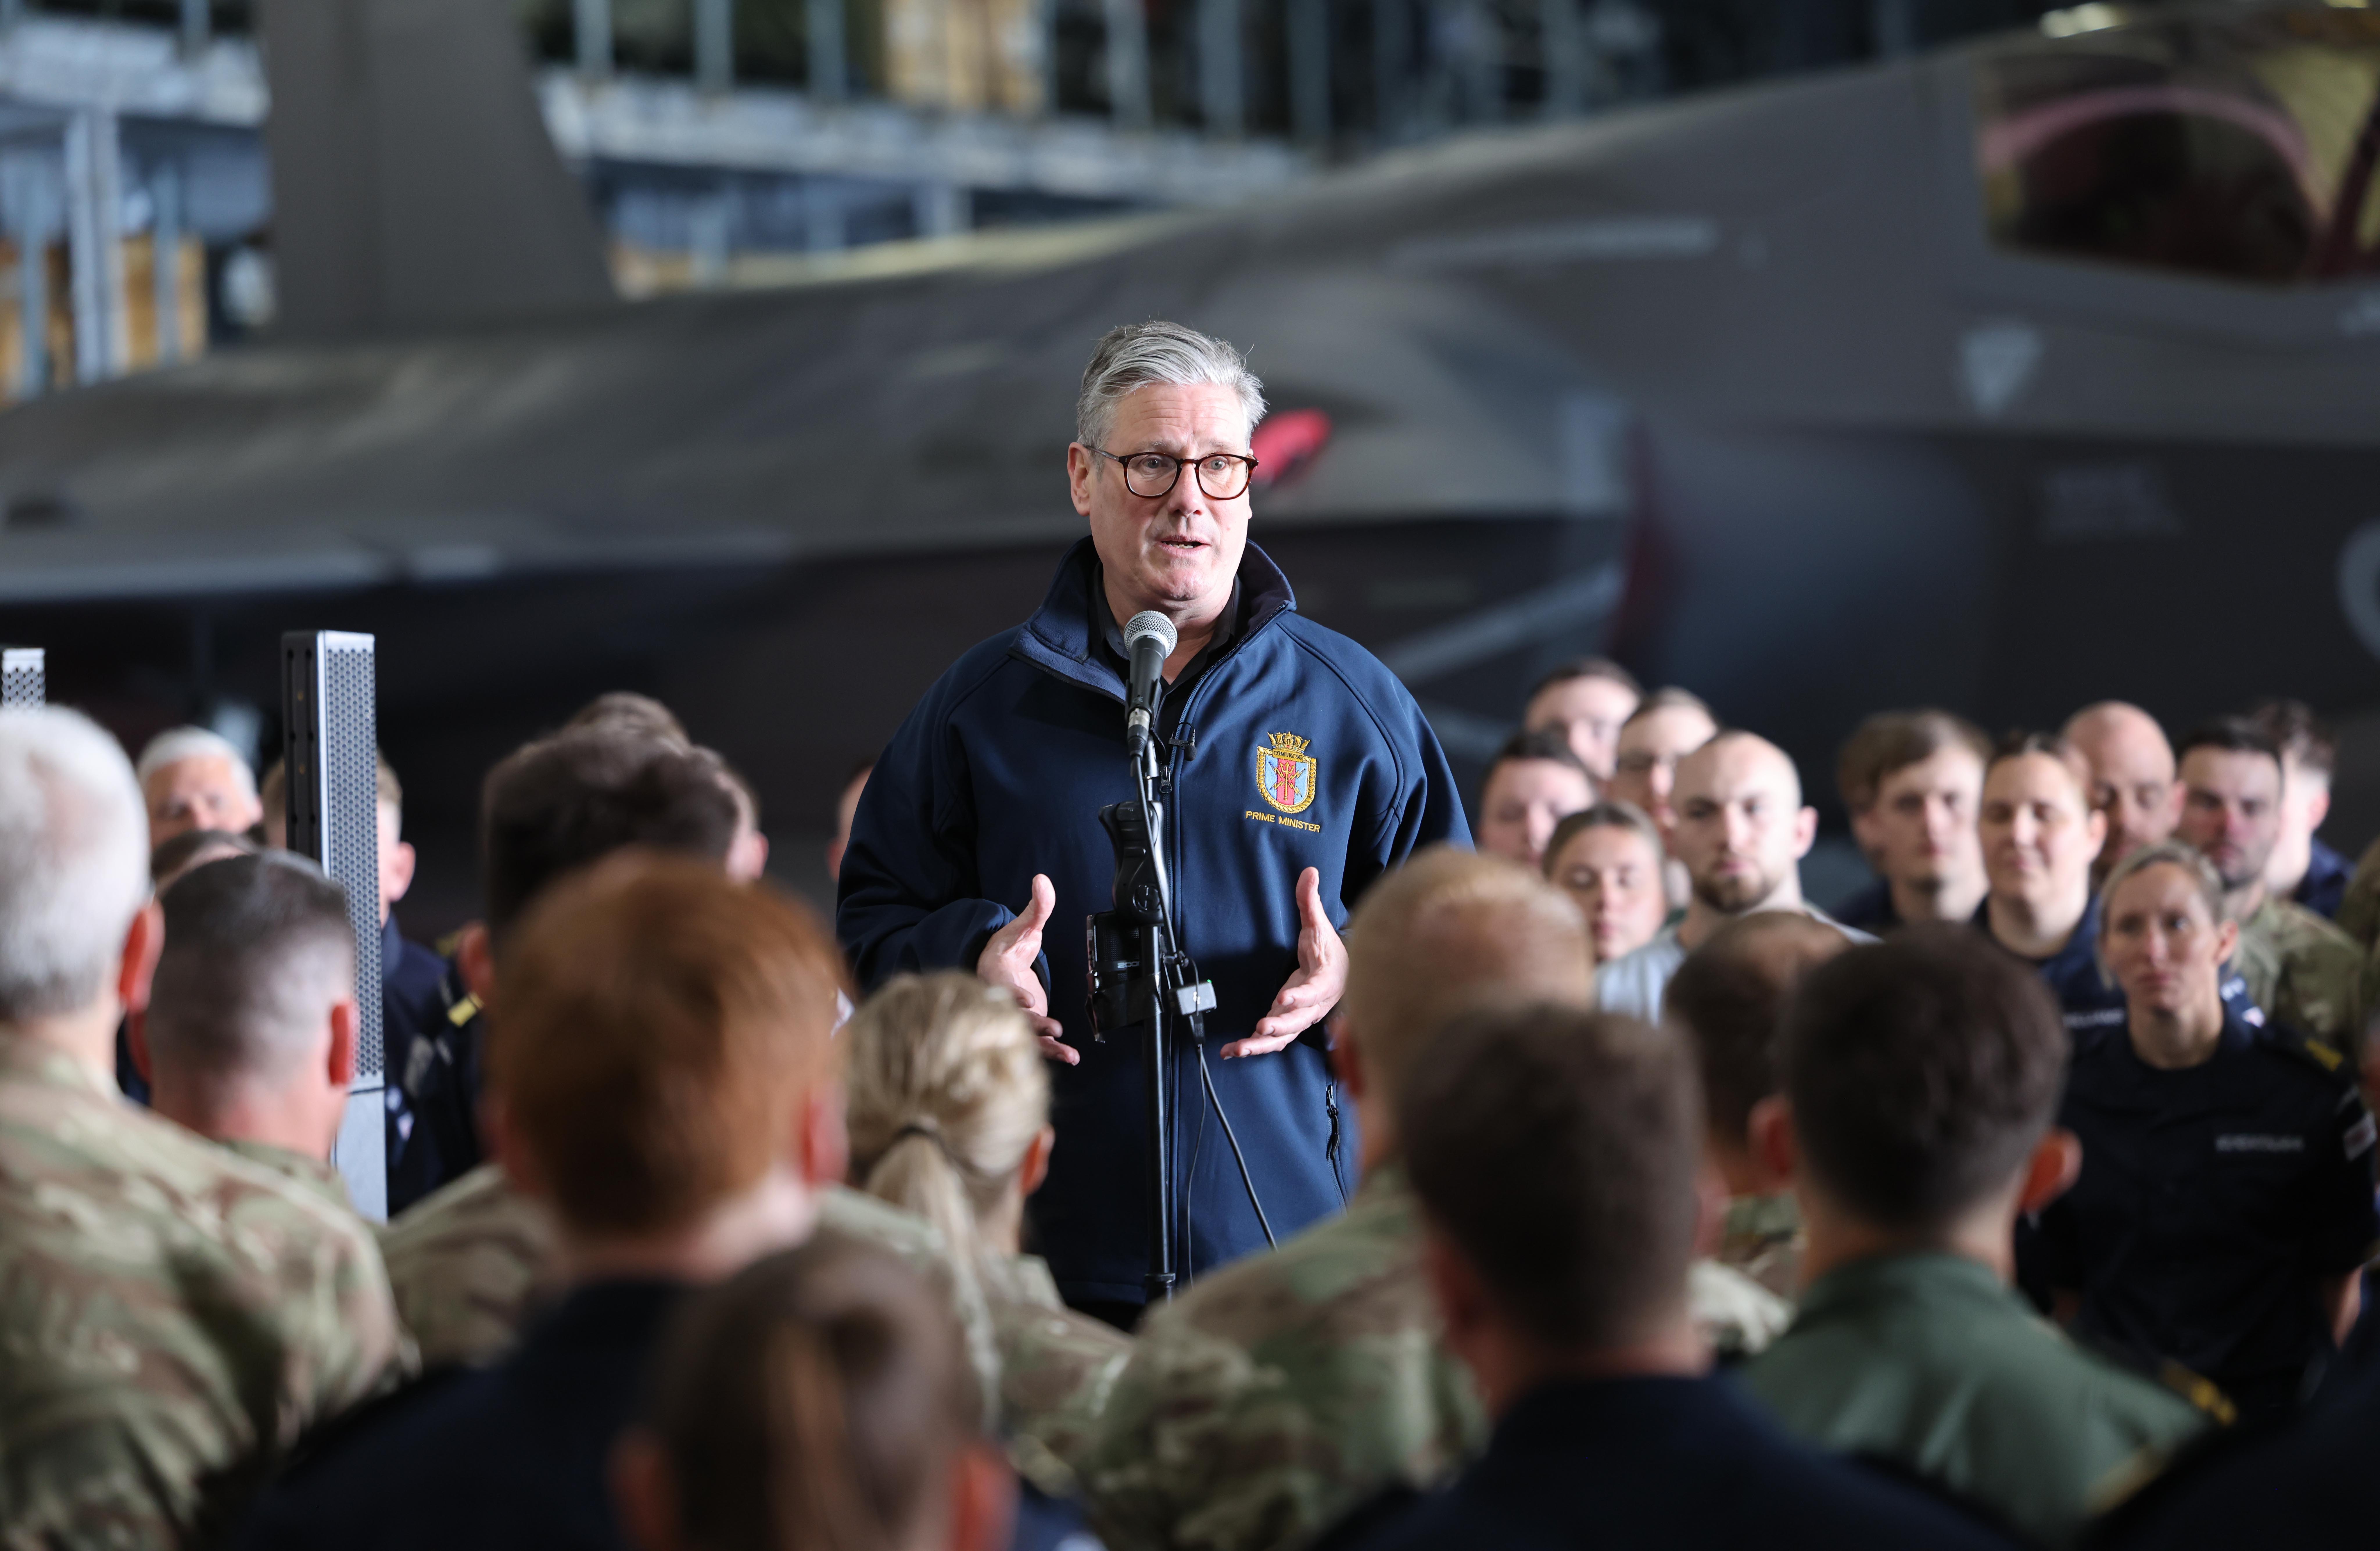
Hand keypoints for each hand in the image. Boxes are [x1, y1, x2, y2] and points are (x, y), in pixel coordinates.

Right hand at [979, 874, 1073, 1062]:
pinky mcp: (1028, 1031)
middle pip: (1015, 1018)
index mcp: (995, 977)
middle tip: (1053, 1028)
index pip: (1002, 987)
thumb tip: (1042, 879)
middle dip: (1034, 1025)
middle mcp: (1001, 1003)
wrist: (1000, 972)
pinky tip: (1072, 1057)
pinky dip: (1054, 1052)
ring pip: (1027, 1038)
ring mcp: (1014, 1020)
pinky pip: (1038, 1046)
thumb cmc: (1008, 949)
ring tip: (1069, 1053)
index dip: (1013, 994)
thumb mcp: (1022, 927)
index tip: (1027, 1000)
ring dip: (1047, 1047)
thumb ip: (1036, 908)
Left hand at [1223, 868, 1344, 1057]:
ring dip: (1261, 1045)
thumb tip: (1309, 872)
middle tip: (1262, 1025)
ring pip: (1283, 1037)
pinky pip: (1271, 1041)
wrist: (1340, 976)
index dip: (1300, 997)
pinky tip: (1232, 1051)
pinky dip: (1253, 1047)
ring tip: (1239, 1049)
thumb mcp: (1319, 925)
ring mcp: (1299, 1019)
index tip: (1284, 997)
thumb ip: (1310, 901)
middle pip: (1298, 1021)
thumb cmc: (1329, 953)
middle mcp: (1314, 1006)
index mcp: (1325, 982)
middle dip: (1280, 1025)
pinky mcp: (1287, 1025)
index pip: (1314, 992)